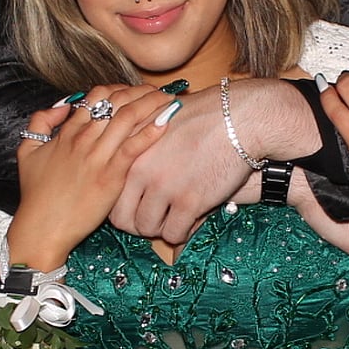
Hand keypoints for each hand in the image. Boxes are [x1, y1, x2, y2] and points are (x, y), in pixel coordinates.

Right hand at [7, 85, 176, 266]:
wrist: (42, 227)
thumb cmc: (36, 195)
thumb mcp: (27, 151)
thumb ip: (40, 122)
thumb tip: (62, 105)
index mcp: (67, 132)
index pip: (97, 95)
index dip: (119, 88)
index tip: (133, 92)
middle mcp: (84, 138)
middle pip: (117, 101)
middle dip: (141, 90)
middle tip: (158, 90)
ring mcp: (98, 156)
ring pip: (128, 117)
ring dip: (152, 103)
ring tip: (169, 98)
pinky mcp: (111, 176)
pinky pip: (134, 146)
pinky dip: (152, 131)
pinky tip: (166, 121)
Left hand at [109, 78, 315, 243]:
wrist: (236, 118)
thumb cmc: (202, 115)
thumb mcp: (158, 120)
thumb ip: (139, 141)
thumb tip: (129, 159)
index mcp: (129, 152)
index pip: (111, 195)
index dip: (123, 207)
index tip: (138, 207)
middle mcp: (140, 171)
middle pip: (123, 219)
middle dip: (137, 224)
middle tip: (154, 221)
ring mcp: (163, 188)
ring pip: (147, 229)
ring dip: (161, 228)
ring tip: (175, 218)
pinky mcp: (189, 201)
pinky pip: (174, 233)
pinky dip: (183, 231)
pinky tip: (193, 219)